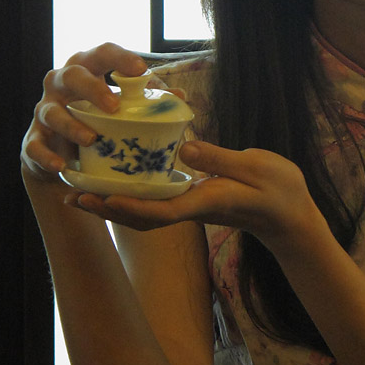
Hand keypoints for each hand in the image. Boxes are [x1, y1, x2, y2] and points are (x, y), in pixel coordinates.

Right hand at [21, 42, 149, 180]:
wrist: (64, 152)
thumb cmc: (99, 117)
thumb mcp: (123, 106)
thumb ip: (148, 100)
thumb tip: (180, 97)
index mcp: (88, 69)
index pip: (103, 53)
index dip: (121, 58)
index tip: (141, 70)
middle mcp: (61, 85)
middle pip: (72, 75)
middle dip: (92, 88)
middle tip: (113, 106)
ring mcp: (44, 111)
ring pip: (51, 111)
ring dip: (71, 125)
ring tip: (92, 139)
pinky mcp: (33, 139)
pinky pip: (35, 146)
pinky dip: (47, 156)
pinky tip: (61, 165)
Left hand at [67, 141, 320, 243]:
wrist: (291, 216)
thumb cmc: (280, 191)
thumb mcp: (255, 168)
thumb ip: (219, 158)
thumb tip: (184, 147)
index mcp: (207, 201)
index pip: (163, 210)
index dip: (131, 205)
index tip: (103, 197)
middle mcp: (193, 208)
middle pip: (142, 216)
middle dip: (107, 209)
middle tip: (73, 195)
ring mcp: (192, 207)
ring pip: (144, 213)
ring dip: (111, 207)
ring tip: (80, 193)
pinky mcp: (194, 201)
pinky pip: (155, 204)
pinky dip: (130, 198)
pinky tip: (114, 186)